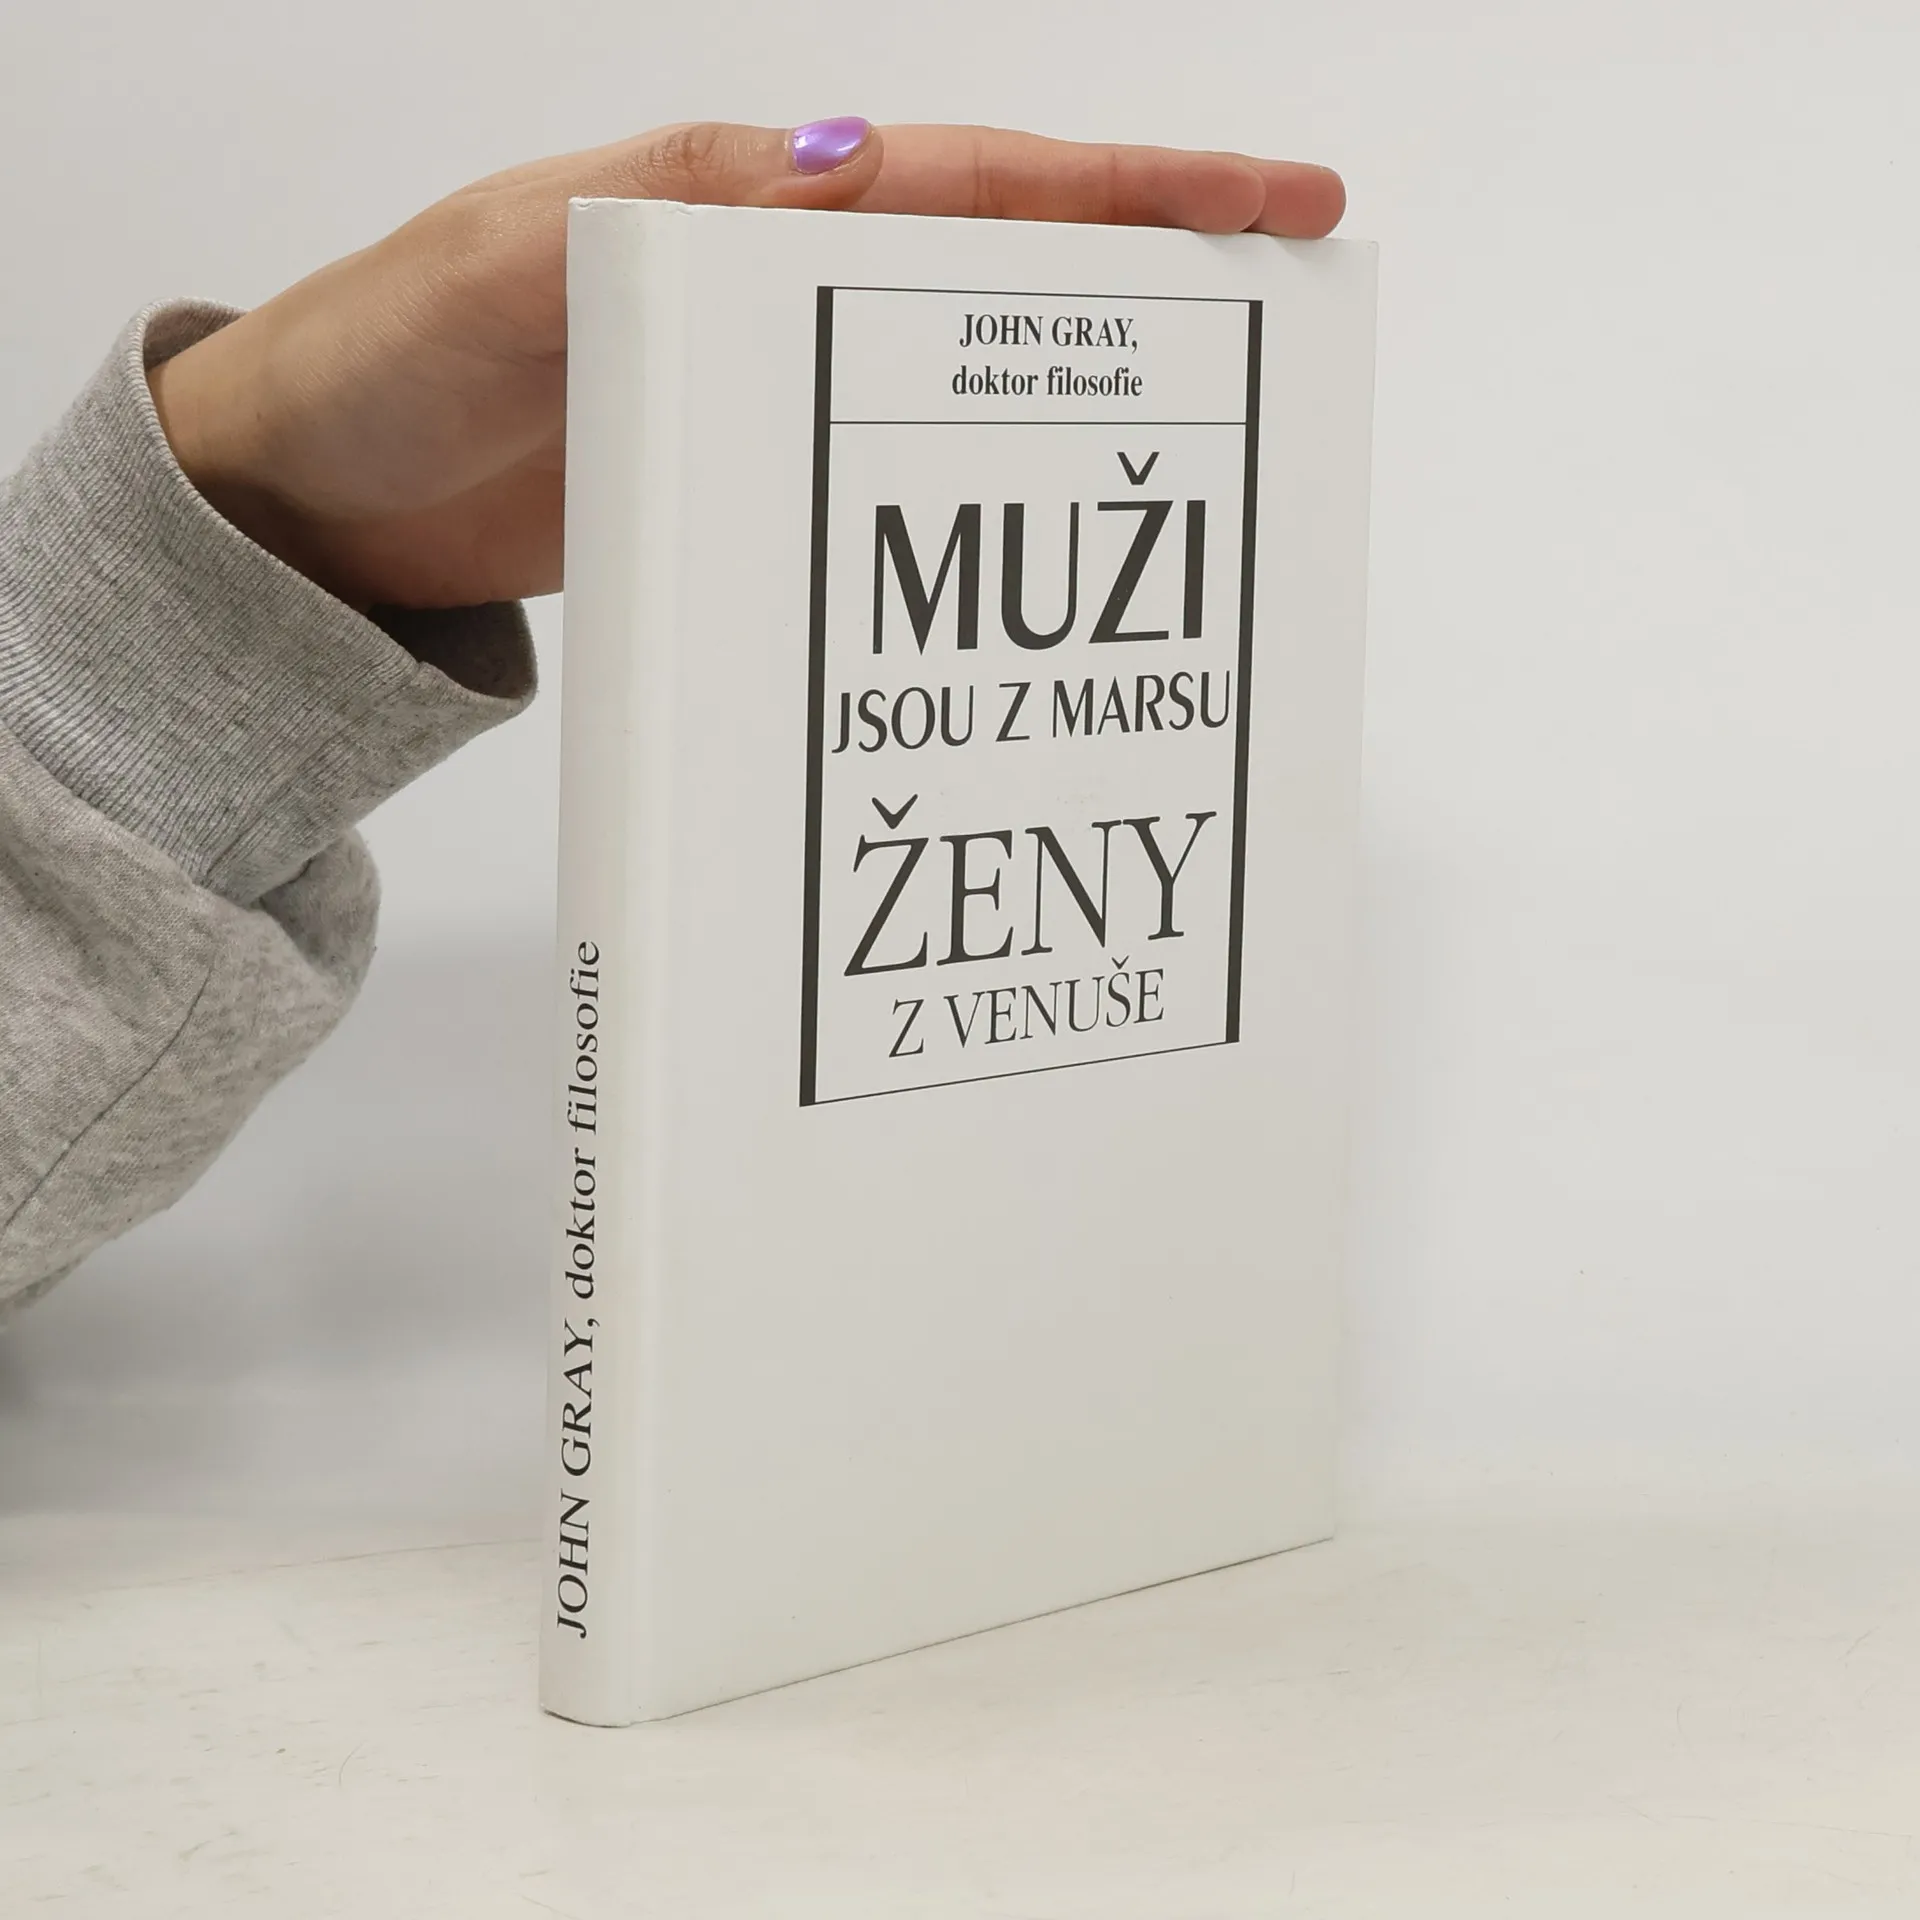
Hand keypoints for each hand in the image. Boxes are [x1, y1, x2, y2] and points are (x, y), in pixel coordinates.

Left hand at [149, 122, 1344, 610]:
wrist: (308, 506)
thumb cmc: (381, 366)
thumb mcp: (519, 266)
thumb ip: (680, 219)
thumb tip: (860, 171)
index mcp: (735, 201)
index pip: (967, 181)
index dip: (1124, 192)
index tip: (1267, 197)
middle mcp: (766, 282)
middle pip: (992, 268)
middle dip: (1142, 277)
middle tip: (1279, 305)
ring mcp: (758, 389)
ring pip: (949, 374)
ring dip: (1064, 392)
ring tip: (1187, 433)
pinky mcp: (736, 480)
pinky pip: (873, 467)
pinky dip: (958, 495)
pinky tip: (1016, 541)